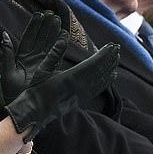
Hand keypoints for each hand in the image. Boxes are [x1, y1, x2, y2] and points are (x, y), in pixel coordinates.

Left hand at [0, 11, 66, 102]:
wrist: (20, 106)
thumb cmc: (11, 91)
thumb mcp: (7, 71)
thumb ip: (8, 53)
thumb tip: (4, 35)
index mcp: (21, 56)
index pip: (29, 37)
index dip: (34, 25)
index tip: (38, 14)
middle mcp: (33, 58)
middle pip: (41, 38)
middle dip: (46, 26)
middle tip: (51, 14)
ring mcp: (42, 64)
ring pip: (49, 45)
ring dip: (53, 34)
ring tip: (58, 21)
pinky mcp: (49, 71)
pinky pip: (55, 57)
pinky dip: (59, 48)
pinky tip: (64, 39)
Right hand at [5, 42, 119, 141]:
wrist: (35, 113)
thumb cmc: (36, 90)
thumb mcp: (42, 70)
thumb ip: (53, 55)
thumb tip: (63, 40)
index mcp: (71, 78)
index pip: (93, 64)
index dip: (103, 54)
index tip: (111, 45)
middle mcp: (80, 87)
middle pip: (100, 71)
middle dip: (109, 59)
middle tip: (117, 48)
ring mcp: (82, 95)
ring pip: (101, 80)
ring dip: (110, 68)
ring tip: (117, 58)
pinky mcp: (81, 101)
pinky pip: (98, 89)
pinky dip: (106, 82)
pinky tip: (112, 76)